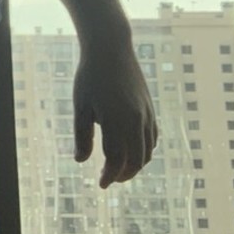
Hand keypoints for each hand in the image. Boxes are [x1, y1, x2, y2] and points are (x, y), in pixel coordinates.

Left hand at [73, 34, 158, 187]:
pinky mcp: (150, 108)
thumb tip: (81, 161)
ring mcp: (146, 114)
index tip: (101, 184)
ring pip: (147, 151)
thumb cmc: (90, 77)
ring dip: (136, 165)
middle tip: (110, 179)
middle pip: (136, 160)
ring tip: (120, 168)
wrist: (111, 48)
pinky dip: (145, 150)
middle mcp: (136, 121)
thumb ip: (82, 135)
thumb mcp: (81, 106)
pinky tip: (133, 150)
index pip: (116, 159)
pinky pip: (153, 137)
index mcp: (117, 121)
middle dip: (124, 174)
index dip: (109, 175)